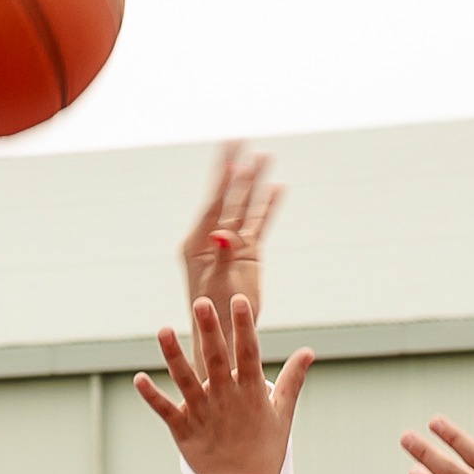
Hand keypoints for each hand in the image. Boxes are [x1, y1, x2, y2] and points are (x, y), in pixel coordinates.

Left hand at [136, 295, 311, 473]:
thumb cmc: (264, 449)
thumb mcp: (283, 413)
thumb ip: (293, 379)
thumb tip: (308, 351)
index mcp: (251, 393)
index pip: (249, 354)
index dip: (244, 327)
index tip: (240, 301)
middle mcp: (226, 400)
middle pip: (216, 360)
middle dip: (209, 331)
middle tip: (200, 303)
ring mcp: (203, 414)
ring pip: (186, 380)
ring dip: (173, 355)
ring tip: (162, 330)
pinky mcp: (183, 430)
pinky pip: (165, 411)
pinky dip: (151, 397)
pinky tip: (138, 379)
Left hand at [177, 142, 278, 317]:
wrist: (222, 334)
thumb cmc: (212, 313)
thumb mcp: (215, 284)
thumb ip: (221, 256)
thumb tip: (222, 234)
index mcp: (196, 243)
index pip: (211, 202)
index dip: (222, 179)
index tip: (230, 155)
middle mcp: (212, 238)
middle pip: (228, 196)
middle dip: (236, 169)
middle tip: (241, 139)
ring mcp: (232, 244)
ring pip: (246, 206)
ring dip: (255, 182)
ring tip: (265, 156)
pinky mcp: (248, 252)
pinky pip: (260, 223)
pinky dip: (269, 206)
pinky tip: (277, 187)